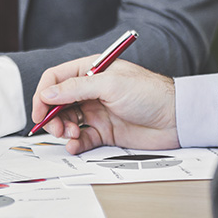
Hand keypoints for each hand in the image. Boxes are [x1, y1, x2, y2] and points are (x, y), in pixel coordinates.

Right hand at [32, 56, 178, 154]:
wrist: (178, 119)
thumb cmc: (150, 93)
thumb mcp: (110, 85)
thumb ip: (75, 88)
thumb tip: (47, 93)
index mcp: (90, 71)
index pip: (55, 79)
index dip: (43, 94)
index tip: (39, 111)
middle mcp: (90, 91)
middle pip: (57, 102)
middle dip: (52, 116)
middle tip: (57, 128)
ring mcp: (96, 111)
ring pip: (66, 121)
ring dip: (64, 130)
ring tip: (73, 135)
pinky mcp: (104, 131)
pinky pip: (81, 138)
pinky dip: (75, 144)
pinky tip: (76, 145)